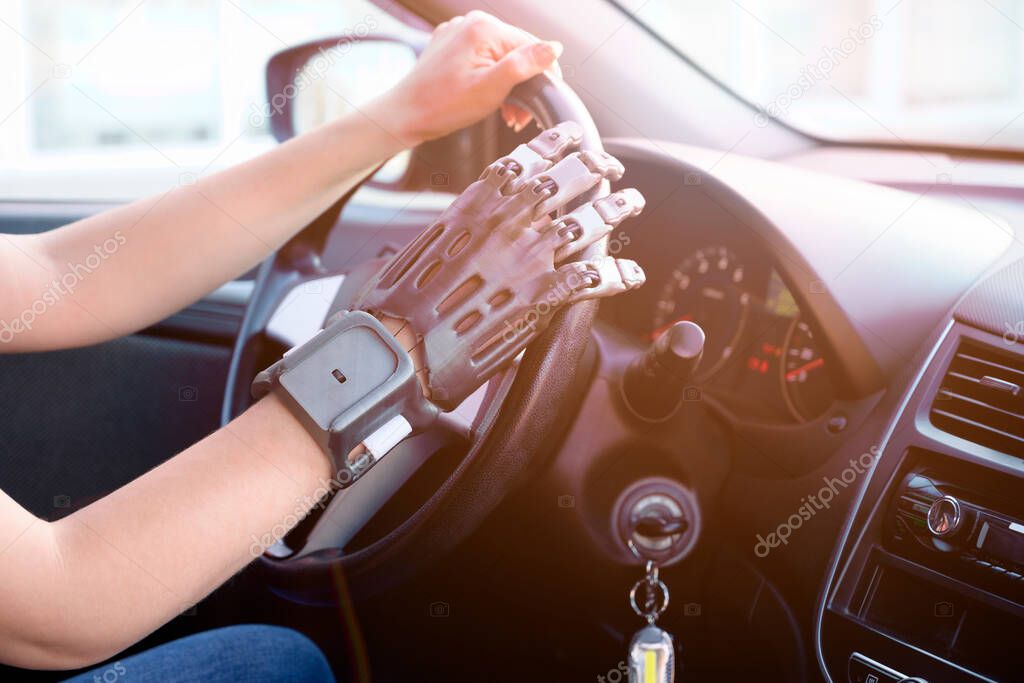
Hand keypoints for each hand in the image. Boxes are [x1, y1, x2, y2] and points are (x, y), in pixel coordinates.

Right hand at [354, 122, 645, 408]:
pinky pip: (593, 278)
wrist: (404, 341)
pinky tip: (629, 273)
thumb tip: (478, 220)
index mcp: (478, 205)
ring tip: (631, 202)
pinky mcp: (542, 298)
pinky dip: (617, 274)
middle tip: (610, 165)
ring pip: (588, 221)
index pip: (527, 158)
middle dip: (596, 166)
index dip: (558, 141)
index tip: (574, 134)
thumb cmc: (404, 297)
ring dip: (616, 209)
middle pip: (567, 179)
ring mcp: (528, 259)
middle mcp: (508, 224)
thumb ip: (463, 227)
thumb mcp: (430, 243)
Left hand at [371, 10, 563, 145]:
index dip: (543, 75)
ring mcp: (459, 33)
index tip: (540, 103)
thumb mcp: (492, 87)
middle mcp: (471, 22)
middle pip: (515, 51)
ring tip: (504, 112)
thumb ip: (524, 65)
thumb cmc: (443, 105)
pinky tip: (486, 99)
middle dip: (523, 83)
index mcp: (484, 28)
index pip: (531, 45)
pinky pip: (481, 57)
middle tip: (517, 117)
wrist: (406, 115)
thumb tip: (554, 48)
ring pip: (499, 56)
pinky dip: (489, 78)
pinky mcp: (450, 45)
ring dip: (507, 84)